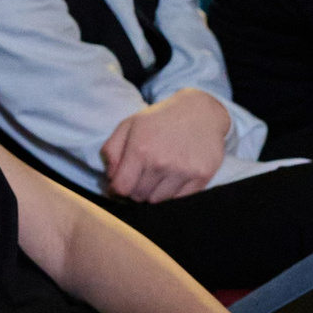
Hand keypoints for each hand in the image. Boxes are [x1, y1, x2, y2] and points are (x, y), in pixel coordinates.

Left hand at [99, 89, 228, 202]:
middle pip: (139, 197)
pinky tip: (173, 177)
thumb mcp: (129, 125)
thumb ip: (112, 151)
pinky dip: (173, 193)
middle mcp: (162, 163)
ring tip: (158, 175)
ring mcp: (183, 171)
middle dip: (135, 189)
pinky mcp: (201, 177)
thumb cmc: (160, 119)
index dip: (117, 189)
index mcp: (140, 149)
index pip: (121, 188)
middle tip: (142, 176)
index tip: (121, 184)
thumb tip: (110, 178)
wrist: (200, 111)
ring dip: (154, 193)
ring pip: (158, 201)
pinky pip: (179, 200)